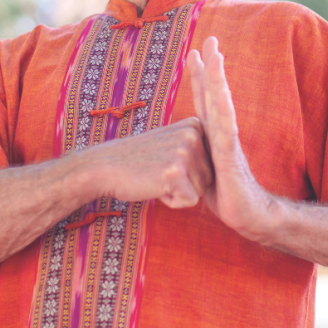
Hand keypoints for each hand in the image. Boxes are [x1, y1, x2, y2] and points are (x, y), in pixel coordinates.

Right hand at [85, 118, 213, 208]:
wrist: (105, 166)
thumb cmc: (139, 160)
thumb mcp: (171, 141)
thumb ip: (194, 144)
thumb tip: (223, 154)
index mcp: (195, 125)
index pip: (211, 162)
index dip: (189, 171)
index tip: (166, 161)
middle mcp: (193, 134)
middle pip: (208, 178)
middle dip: (185, 184)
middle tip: (159, 172)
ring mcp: (185, 152)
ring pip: (200, 191)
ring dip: (178, 192)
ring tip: (156, 177)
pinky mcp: (176, 173)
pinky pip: (189, 201)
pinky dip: (172, 202)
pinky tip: (154, 186)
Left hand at [187, 37, 273, 240]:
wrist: (248, 216)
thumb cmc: (226, 194)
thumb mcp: (204, 167)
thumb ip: (195, 152)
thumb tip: (180, 146)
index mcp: (213, 134)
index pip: (205, 99)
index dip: (198, 76)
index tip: (192, 53)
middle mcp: (222, 133)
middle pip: (215, 93)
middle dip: (211, 66)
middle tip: (211, 40)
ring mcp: (229, 143)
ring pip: (222, 105)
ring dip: (218, 79)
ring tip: (216, 57)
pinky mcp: (232, 158)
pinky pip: (227, 130)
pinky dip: (225, 110)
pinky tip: (222, 93)